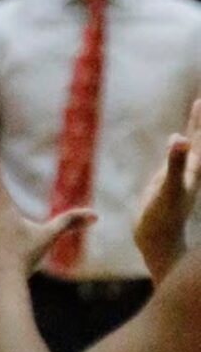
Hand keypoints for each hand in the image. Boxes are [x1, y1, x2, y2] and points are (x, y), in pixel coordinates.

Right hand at [133, 97, 200, 282]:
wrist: (157, 239)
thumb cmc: (164, 215)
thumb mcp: (169, 186)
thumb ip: (175, 162)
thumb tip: (180, 138)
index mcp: (194, 167)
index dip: (200, 118)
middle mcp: (190, 169)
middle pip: (198, 138)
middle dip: (200, 119)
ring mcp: (179, 175)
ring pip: (189, 146)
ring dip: (194, 129)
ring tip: (196, 112)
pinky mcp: (168, 181)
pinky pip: (175, 157)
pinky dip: (177, 146)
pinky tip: (176, 144)